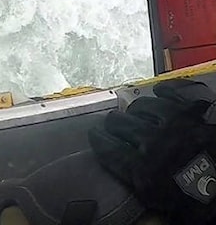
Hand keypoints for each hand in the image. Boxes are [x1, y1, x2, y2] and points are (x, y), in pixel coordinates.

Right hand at [90, 79, 215, 223]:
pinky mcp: (202, 113)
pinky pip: (178, 93)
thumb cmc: (201, 205)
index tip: (94, 135)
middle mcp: (156, 142)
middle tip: (113, 126)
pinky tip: (161, 92)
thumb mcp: (165, 205)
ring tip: (136, 112)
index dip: (99, 140)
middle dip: (114, 124)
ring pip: (145, 106)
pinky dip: (167, 91)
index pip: (109, 148)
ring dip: (137, 110)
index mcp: (145, 171)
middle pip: (121, 124)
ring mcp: (180, 124)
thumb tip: (128, 171)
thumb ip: (142, 184)